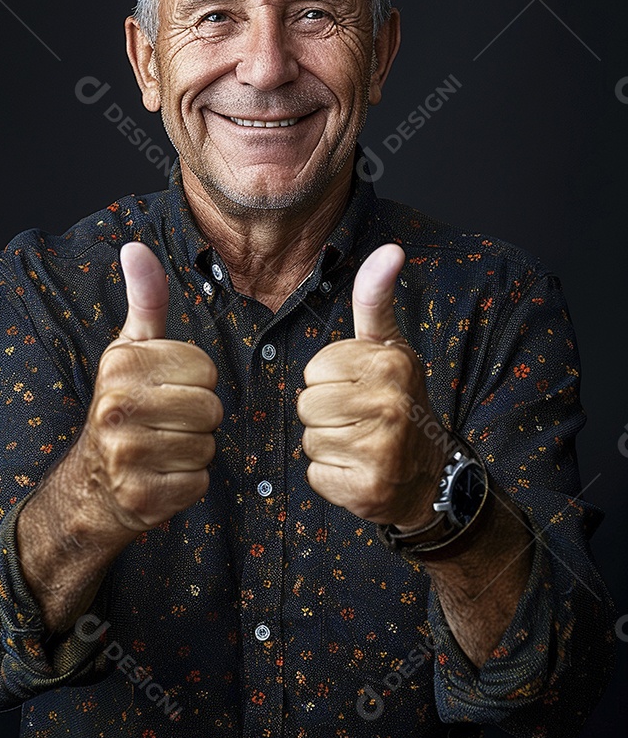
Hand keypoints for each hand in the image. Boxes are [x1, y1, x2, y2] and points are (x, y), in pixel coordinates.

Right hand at [75, 242, 222, 534]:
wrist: (90, 485)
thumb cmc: (123, 406)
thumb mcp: (130, 350)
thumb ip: (146, 300)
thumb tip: (134, 247)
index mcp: (120, 365)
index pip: (204, 367)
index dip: (194, 380)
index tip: (166, 389)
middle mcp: (116, 408)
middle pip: (210, 408)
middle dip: (198, 418)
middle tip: (167, 423)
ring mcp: (126, 457)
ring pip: (207, 446)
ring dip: (194, 451)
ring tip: (162, 448)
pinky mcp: (141, 499)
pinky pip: (199, 484)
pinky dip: (187, 484)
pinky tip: (160, 477)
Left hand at [297, 244, 444, 528]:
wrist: (430, 476)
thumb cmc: (398, 400)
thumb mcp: (389, 347)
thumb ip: (376, 299)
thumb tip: (391, 249)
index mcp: (391, 364)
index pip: (316, 368)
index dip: (331, 379)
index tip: (360, 387)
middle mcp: (391, 405)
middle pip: (307, 403)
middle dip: (325, 413)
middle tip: (359, 419)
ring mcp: (382, 450)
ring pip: (310, 439)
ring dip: (328, 445)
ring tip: (360, 443)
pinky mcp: (368, 489)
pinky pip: (317, 474)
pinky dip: (332, 476)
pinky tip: (360, 470)